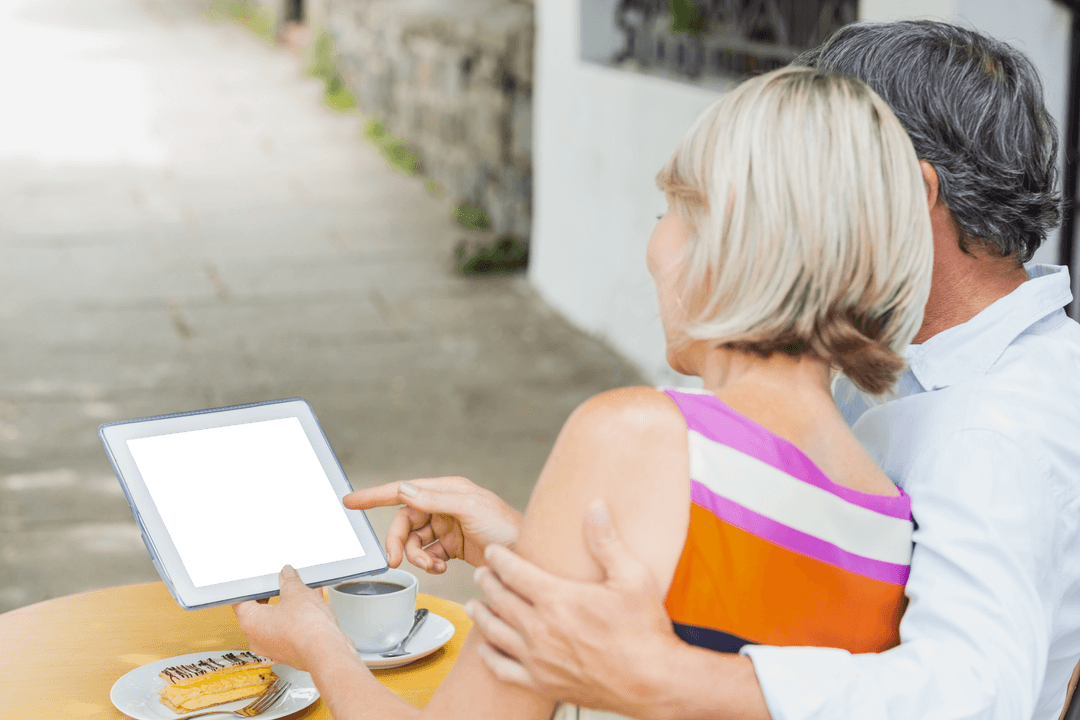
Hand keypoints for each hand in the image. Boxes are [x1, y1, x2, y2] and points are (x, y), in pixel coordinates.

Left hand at [232, 565, 353, 671]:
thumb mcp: (296, 592)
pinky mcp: (290, 652)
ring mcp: (273, 648)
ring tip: (302, 592)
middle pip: (259, 611)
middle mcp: (257, 638)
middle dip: (272, 595)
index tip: (261, 581)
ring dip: (287, 606)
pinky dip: (297, 618)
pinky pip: (289, 630)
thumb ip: (289, 581)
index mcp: (250, 622)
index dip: (252, 587)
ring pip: (276, 621)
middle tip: (282, 583)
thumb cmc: (306, 628)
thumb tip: (287, 575)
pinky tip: (312, 605)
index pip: (241, 600)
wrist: (326, 650)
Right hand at [344, 477, 522, 571]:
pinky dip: (428, 563)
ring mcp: (448, 526)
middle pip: (405, 522)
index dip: (375, 495)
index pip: (403, 490)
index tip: (350, 501)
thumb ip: (435, 499)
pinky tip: (440, 568)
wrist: (526, 556)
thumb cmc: (505, 526)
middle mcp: (444, 505)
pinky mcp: (452, 546)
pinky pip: (427, 554)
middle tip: (395, 560)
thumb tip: (404, 490)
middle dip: (400, 541)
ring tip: (431, 567)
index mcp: (446, 489)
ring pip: (415, 541)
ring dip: (417, 556)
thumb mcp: (469, 508)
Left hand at [468, 499, 683, 715]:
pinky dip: (490, 656)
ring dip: (482, 615)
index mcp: (558, 599)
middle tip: (481, 573)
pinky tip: (487, 649)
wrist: (653, 683)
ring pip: (495, 632)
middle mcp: (540, 629)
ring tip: (474, 604)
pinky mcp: (542, 683)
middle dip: (487, 582)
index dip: (500, 558)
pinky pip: (503, 669)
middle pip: (499, 599)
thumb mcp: (632, 576)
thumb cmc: (645, 629)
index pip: (514, 571)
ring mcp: (538, 658)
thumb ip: (607, 540)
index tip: (493, 551)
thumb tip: (595, 505)